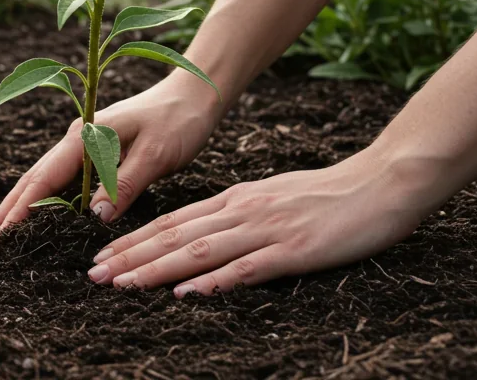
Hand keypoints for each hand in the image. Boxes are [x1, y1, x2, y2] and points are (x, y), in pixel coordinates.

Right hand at [0, 73, 221, 236]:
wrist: (195, 95)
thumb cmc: (179, 120)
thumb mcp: (156, 153)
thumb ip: (124, 184)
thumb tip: (93, 218)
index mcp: (84, 136)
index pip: (44, 178)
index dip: (21, 209)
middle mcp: (77, 140)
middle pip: (33, 179)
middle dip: (6, 210)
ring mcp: (83, 146)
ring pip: (44, 180)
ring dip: (20, 206)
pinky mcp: (95, 153)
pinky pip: (62, 181)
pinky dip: (44, 200)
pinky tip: (37, 216)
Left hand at [85, 148, 435, 294]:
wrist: (383, 182)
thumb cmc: (331, 196)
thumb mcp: (273, 198)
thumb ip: (238, 215)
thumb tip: (203, 236)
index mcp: (236, 199)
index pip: (173, 221)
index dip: (134, 239)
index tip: (101, 255)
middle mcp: (242, 211)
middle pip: (174, 235)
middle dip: (130, 255)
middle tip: (93, 274)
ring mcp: (267, 230)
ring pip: (199, 250)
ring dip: (156, 269)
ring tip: (121, 284)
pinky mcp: (295, 250)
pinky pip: (247, 268)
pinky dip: (213, 281)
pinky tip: (186, 293)